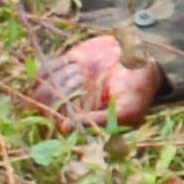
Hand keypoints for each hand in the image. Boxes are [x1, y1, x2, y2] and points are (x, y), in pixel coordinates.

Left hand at [37, 36, 158, 126]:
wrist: (144, 55)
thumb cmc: (140, 87)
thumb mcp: (127, 108)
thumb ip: (99, 120)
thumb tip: (64, 128)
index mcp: (82, 123)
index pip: (54, 127)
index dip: (60, 112)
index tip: (79, 93)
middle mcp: (69, 109)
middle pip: (42, 109)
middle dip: (60, 91)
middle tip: (82, 77)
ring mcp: (63, 90)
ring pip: (39, 92)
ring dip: (58, 78)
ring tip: (81, 69)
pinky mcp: (61, 71)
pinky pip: (42, 74)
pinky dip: (55, 66)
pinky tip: (74, 61)